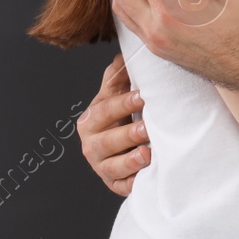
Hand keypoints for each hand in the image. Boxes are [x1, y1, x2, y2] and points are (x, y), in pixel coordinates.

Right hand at [78, 53, 149, 195]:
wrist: (124, 145)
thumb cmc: (122, 114)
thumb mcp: (117, 92)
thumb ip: (119, 73)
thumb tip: (127, 50)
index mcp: (91, 120)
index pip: (105, 110)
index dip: (123, 103)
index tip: (143, 96)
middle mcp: (92, 145)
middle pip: (106, 141)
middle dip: (127, 134)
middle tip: (148, 127)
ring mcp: (102, 167)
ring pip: (112, 167)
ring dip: (129, 162)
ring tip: (147, 154)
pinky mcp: (115, 184)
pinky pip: (123, 187)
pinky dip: (133, 183)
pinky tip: (146, 176)